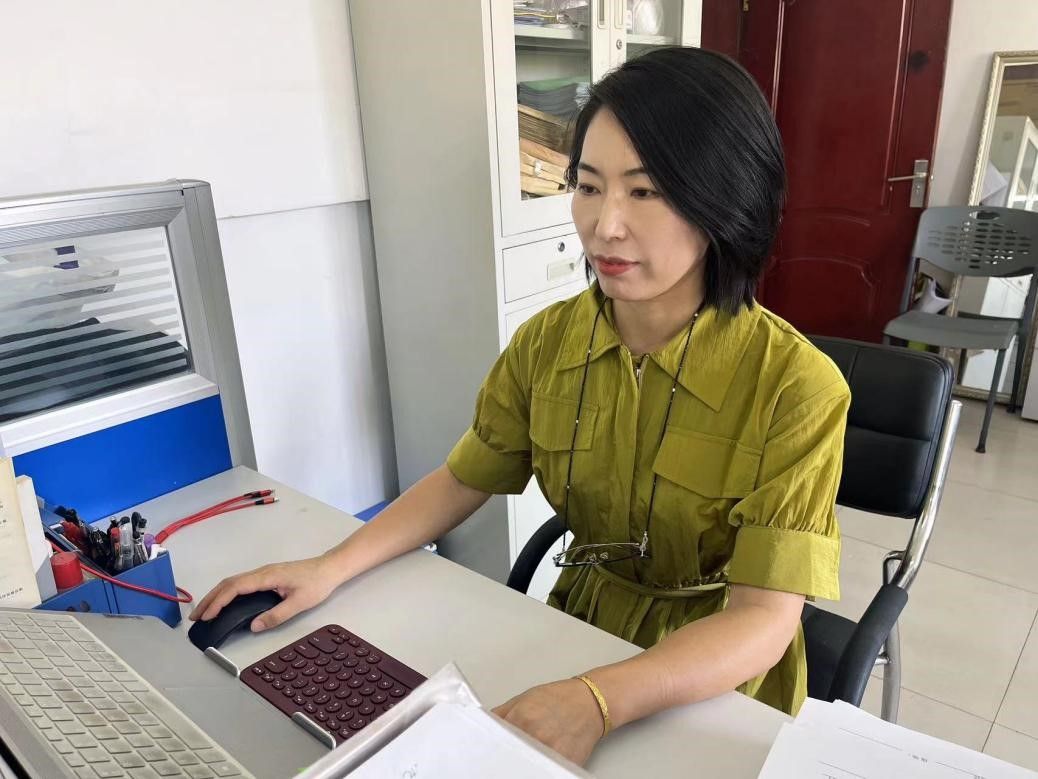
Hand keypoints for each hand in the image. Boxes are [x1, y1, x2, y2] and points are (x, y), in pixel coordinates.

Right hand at [189, 556, 340, 631]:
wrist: (330, 568)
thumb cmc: (317, 583)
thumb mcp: (299, 603)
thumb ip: (276, 615)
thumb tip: (253, 626)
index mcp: (267, 576)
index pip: (235, 587)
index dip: (218, 601)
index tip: (207, 615)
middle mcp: (261, 572)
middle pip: (229, 583)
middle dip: (210, 599)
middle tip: (196, 617)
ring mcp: (263, 573)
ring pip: (233, 582)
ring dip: (217, 595)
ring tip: (205, 612)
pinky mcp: (267, 576)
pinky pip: (241, 583)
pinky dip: (227, 593)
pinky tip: (224, 603)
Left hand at [492, 678, 604, 765]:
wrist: (590, 702)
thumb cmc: (559, 698)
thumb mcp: (524, 698)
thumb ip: (501, 714)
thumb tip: (483, 725)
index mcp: (520, 718)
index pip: (496, 742)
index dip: (494, 749)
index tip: (492, 753)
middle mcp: (534, 735)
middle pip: (510, 756)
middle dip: (509, 755)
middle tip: (513, 753)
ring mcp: (549, 750)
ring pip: (526, 765)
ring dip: (525, 761)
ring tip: (532, 752)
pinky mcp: (563, 762)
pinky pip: (544, 770)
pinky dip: (541, 765)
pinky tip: (543, 759)